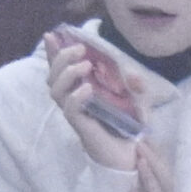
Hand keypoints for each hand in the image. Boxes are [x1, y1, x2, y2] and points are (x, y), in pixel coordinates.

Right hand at [45, 38, 145, 172]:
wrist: (133, 155)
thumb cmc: (131, 128)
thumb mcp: (138, 101)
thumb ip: (135, 85)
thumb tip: (133, 75)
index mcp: (82, 91)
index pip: (62, 70)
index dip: (54, 53)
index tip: (52, 35)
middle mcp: (74, 101)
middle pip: (52, 78)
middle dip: (60, 59)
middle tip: (79, 50)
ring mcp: (76, 114)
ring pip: (55, 92)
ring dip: (66, 74)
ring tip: (84, 66)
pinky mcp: (82, 126)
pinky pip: (70, 110)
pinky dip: (76, 97)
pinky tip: (88, 89)